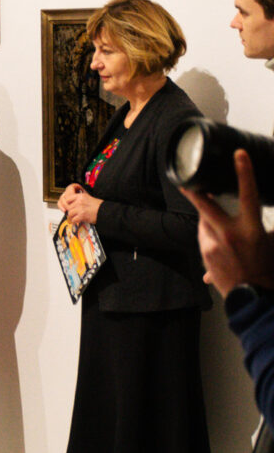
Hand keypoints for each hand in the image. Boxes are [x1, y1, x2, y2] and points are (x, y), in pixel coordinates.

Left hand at [58, 183, 101, 225]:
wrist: (105, 212)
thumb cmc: (97, 206)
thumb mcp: (87, 198)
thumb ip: (78, 200)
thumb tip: (69, 204)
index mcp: (81, 196)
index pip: (67, 198)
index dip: (67, 203)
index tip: (68, 206)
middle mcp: (80, 201)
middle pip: (67, 207)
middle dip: (69, 211)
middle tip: (72, 214)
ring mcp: (81, 208)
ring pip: (69, 213)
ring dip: (72, 217)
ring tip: (75, 218)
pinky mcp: (82, 215)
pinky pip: (73, 219)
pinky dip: (74, 221)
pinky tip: (77, 221)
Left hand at [180, 150, 273, 296]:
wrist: (253, 296)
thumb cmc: (267, 269)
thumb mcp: (272, 243)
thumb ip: (268, 229)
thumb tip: (267, 225)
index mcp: (251, 229)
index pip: (248, 194)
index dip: (244, 172)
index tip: (239, 155)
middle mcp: (229, 234)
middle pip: (205, 205)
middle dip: (194, 191)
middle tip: (187, 182)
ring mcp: (213, 245)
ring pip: (205, 224)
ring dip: (210, 222)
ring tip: (225, 232)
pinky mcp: (205, 255)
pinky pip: (204, 239)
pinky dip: (210, 238)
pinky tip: (222, 247)